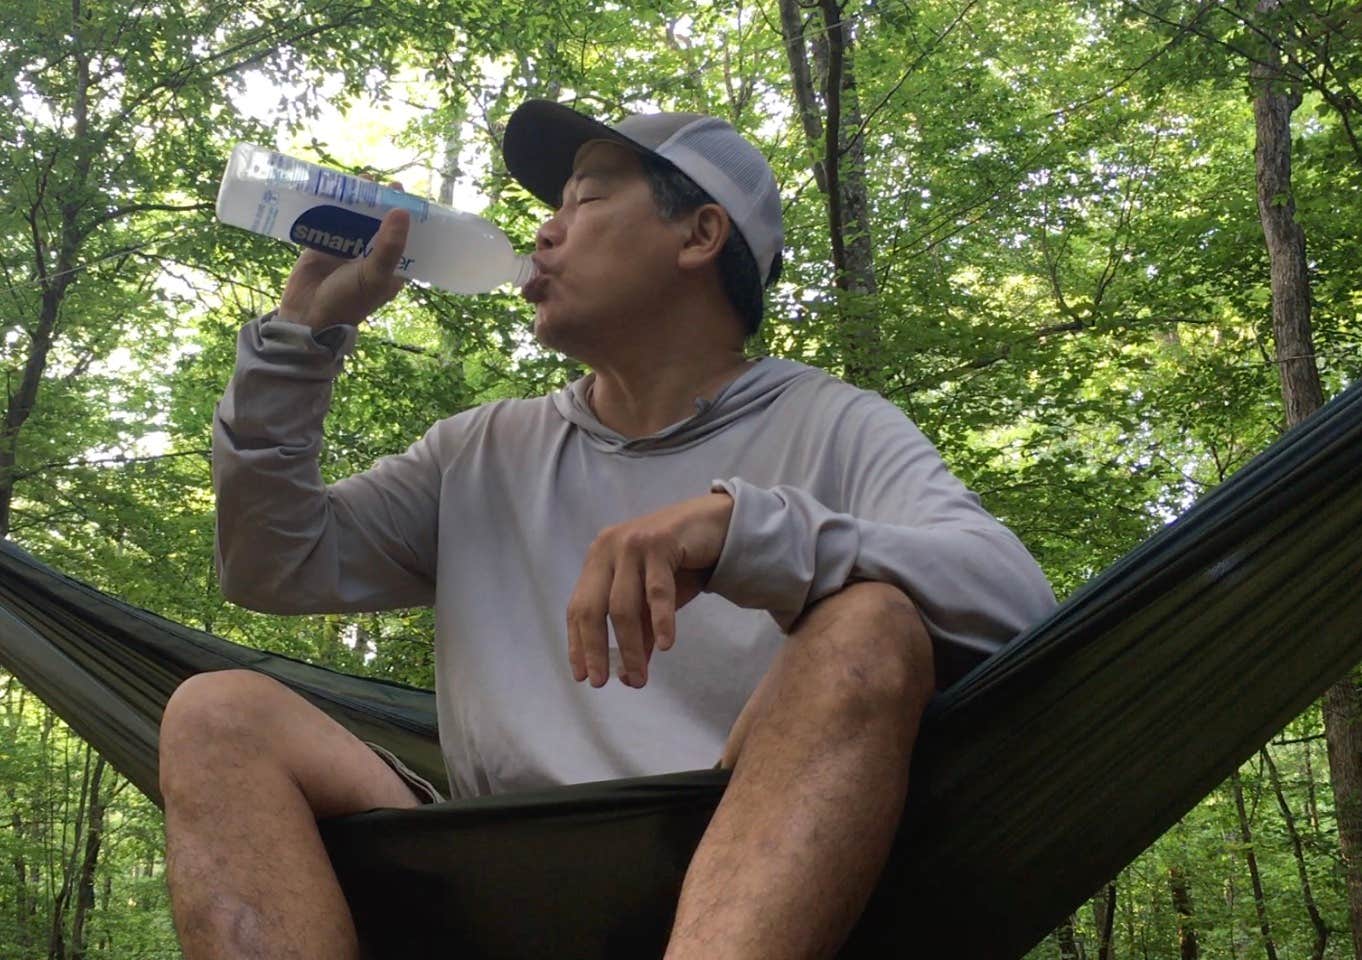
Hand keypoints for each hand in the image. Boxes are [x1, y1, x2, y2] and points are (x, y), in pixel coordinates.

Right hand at [277, 179, 409, 331]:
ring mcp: (347, 249)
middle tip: (381, 183)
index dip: (405, 216)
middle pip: (379, 223)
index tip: (405, 194)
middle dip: (380, 203)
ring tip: (361, 180)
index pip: (404, 236)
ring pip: (355, 218)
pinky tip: (334, 188)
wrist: (306, 315)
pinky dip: (332, 206)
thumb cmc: (347, 301)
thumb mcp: (374, 276)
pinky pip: (330, 220)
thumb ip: (389, 247)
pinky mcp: (323, 244)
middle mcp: (371, 255)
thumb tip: (402, 211)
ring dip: (357, 201)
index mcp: (391, 266)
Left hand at [567, 492, 733, 688]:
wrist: (714, 524)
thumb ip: (640, 633)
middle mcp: (607, 549)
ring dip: (630, 646)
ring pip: (622, 606)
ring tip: (638, 677)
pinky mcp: (659, 543)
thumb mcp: (652, 603)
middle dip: (596, 649)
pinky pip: (656, 591)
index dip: (578, 644)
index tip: (581, 676)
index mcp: (598, 561)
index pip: (578, 608)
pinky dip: (660, 620)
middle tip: (601, 683)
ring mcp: (631, 544)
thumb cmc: (679, 564)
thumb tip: (628, 676)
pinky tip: (666, 646)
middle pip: (591, 608)